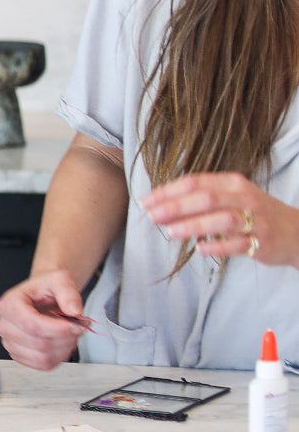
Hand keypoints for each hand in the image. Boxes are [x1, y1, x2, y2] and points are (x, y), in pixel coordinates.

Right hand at [0, 269, 92, 371]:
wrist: (42, 296)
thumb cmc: (45, 288)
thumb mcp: (59, 279)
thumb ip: (68, 291)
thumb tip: (74, 310)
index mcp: (9, 305)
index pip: (32, 325)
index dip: (58, 329)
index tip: (76, 326)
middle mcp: (5, 325)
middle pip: (39, 344)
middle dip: (65, 338)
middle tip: (77, 326)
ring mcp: (11, 343)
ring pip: (43, 358)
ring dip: (64, 348)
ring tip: (69, 333)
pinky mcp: (20, 356)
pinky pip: (43, 365)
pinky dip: (58, 357)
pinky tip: (61, 342)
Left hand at [140, 172, 298, 266]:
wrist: (296, 232)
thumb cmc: (254, 213)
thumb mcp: (231, 197)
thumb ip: (201, 198)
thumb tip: (161, 204)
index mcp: (233, 183)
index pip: (196, 182)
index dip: (168, 192)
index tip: (146, 202)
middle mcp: (245, 198)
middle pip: (206, 199)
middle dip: (176, 207)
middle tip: (152, 216)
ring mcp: (256, 220)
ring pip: (222, 220)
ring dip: (194, 225)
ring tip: (171, 232)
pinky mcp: (262, 242)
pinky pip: (237, 244)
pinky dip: (217, 246)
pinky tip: (199, 249)